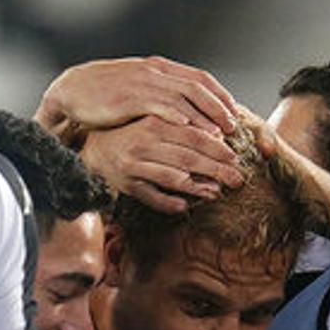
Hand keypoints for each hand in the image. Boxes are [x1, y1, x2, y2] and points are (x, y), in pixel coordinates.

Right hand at [35, 56, 238, 144]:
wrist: (73, 89)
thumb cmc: (105, 93)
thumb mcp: (138, 88)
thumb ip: (160, 92)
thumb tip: (184, 107)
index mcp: (159, 68)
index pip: (199, 78)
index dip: (219, 95)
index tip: (234, 112)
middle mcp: (156, 72)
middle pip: (198, 87)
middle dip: (218, 106)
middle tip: (233, 126)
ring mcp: (144, 83)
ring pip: (184, 96)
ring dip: (204, 115)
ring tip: (219, 133)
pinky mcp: (131, 97)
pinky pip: (160, 105)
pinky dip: (178, 116)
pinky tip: (190, 129)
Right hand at [79, 115, 244, 211]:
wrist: (92, 148)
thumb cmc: (130, 134)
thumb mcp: (153, 122)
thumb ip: (181, 127)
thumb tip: (218, 134)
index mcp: (154, 124)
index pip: (192, 135)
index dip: (216, 147)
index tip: (235, 157)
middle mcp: (143, 143)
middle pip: (187, 157)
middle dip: (216, 169)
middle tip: (237, 179)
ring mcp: (133, 165)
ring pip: (171, 178)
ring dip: (196, 187)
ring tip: (215, 193)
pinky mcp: (126, 185)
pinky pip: (150, 197)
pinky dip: (167, 203)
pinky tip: (183, 207)